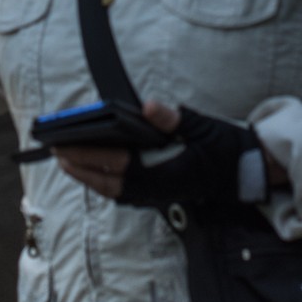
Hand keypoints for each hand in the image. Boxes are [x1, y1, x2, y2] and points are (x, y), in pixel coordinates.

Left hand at [56, 102, 288, 208]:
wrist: (247, 173)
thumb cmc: (224, 148)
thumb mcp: (201, 126)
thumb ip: (172, 118)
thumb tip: (149, 106)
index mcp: (163, 172)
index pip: (116, 164)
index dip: (87, 156)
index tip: (64, 147)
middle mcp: (156, 189)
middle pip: (107, 181)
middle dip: (79, 168)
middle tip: (55, 153)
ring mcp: (157, 195)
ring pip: (113, 190)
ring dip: (88, 177)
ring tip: (67, 162)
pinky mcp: (159, 195)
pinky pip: (123, 193)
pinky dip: (104, 184)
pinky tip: (94, 173)